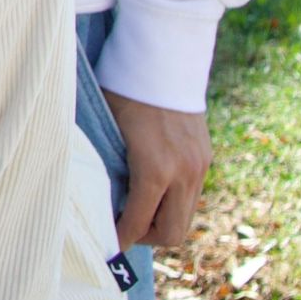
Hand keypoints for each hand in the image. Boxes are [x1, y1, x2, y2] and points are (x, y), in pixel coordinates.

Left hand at [103, 90, 211, 249]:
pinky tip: (155, 188)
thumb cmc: (122, 90)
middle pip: (173, 233)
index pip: (138, 223)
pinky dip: (174, 200)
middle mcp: (183, 173)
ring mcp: (200, 166)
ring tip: (138, 209)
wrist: (163, 57)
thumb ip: (106, 166)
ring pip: (187, 215)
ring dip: (163, 219)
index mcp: (154, 169)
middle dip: (147, 237)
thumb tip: (94, 197)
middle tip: (125, 229)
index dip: (121, 238)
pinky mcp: (206, 157)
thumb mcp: (105, 128)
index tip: (108, 242)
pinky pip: (193, 194)